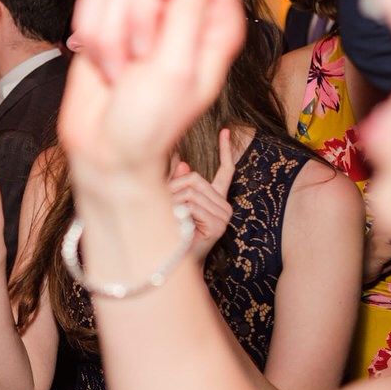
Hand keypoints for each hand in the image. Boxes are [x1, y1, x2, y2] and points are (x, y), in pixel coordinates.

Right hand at [58, 0, 244, 185]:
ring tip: (123, 68)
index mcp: (212, 22)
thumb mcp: (177, 68)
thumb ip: (189, 9)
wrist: (104, 148)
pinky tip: (103, 63)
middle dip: (140, 9)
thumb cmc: (149, 122)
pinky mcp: (105, 21)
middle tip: (144, 49)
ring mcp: (139, 15)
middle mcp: (178, 12)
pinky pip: (90, 0)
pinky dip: (91, 34)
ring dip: (112, 32)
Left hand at [168, 129, 235, 263]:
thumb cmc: (172, 230)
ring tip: (169, 216)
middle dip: (172, 188)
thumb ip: (176, 180)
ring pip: (191, 192)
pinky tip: (178, 222)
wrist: (173, 259)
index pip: (226, 170)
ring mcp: (223, 216)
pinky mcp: (218, 226)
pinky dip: (179, 212)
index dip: (225, 150)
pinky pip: (193, 206)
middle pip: (195, 179)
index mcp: (216, 197)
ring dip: (172, 201)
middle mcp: (224, 204)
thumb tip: (181, 159)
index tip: (226, 130)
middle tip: (163, 204)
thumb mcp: (172, 200)